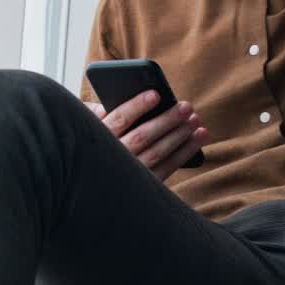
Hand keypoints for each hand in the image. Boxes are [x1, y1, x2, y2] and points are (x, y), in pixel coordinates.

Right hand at [86, 91, 209, 180]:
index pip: (119, 119)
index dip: (137, 106)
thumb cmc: (93, 147)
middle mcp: (113, 159)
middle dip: (166, 120)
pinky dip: (185, 153)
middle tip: (186, 107)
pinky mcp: (144, 187)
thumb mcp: (86, 129)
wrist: (95, 190)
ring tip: (195, 120)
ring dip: (180, 135)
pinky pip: (167, 168)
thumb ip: (94, 113)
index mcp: (98, 140)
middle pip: (142, 136)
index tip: (156, 94)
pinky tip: (198, 138)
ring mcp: (129, 175)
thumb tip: (109, 100)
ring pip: (157, 153)